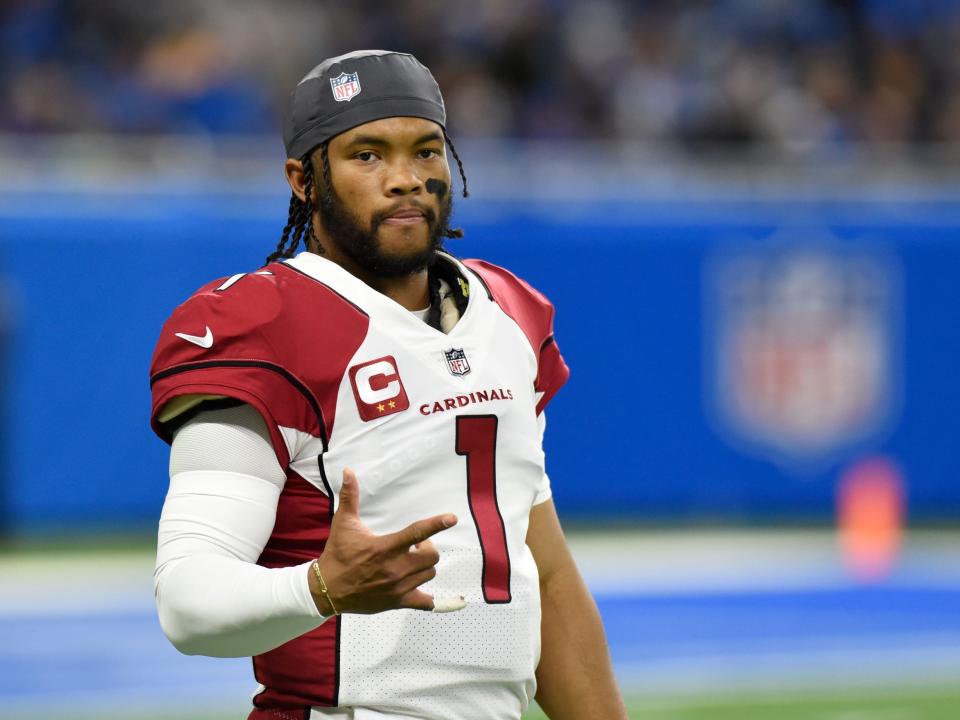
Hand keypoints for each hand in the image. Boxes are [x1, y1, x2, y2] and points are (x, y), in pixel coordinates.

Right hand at [310, 468, 458, 614]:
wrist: (326, 589)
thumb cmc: (337, 554)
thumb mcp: (344, 523)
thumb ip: (350, 497)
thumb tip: (348, 472)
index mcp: (386, 547)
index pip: (417, 532)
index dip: (437, 523)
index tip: (452, 518)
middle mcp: (395, 568)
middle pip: (432, 556)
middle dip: (428, 547)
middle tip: (416, 545)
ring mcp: (398, 587)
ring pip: (429, 574)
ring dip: (424, 566)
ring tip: (411, 562)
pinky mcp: (397, 602)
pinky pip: (425, 602)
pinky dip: (428, 597)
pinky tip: (422, 588)